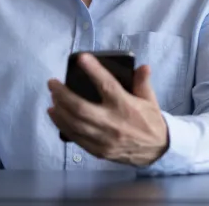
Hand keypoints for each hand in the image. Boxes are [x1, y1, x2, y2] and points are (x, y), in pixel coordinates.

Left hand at [47, 53, 168, 166]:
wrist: (156, 151)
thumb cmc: (150, 120)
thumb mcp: (150, 99)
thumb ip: (143, 82)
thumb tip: (143, 66)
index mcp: (126, 106)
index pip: (107, 85)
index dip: (93, 70)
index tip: (81, 58)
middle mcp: (113, 123)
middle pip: (81, 108)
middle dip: (63, 94)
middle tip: (52, 83)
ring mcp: (104, 139)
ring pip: (74, 124)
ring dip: (59, 109)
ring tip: (52, 97)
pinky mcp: (98, 151)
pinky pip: (75, 137)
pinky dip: (62, 125)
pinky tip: (55, 114)